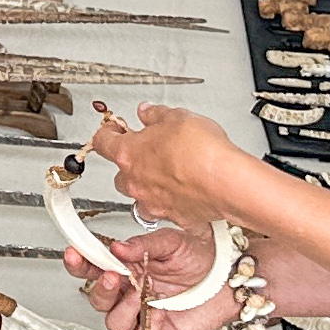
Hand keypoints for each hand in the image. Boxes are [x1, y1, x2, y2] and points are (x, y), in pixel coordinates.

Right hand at [76, 224, 239, 329]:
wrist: (234, 278)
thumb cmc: (205, 258)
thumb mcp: (172, 241)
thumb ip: (142, 244)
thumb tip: (117, 247)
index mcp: (128, 267)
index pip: (94, 268)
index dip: (80, 263)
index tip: (74, 253)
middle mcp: (132, 291)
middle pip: (97, 298)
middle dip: (98, 287)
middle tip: (111, 275)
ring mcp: (143, 314)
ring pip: (113, 320)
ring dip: (120, 306)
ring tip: (138, 291)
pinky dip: (142, 321)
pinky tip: (153, 306)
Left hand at [82, 102, 242, 235]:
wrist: (227, 182)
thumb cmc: (202, 151)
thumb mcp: (177, 117)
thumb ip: (156, 114)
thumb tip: (147, 112)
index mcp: (129, 154)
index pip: (103, 142)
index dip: (107, 133)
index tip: (112, 130)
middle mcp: (136, 182)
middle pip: (120, 174)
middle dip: (131, 163)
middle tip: (148, 152)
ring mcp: (153, 202)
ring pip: (139, 196)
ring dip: (147, 186)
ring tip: (167, 173)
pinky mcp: (173, 217)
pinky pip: (164, 210)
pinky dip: (171, 202)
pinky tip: (185, 191)